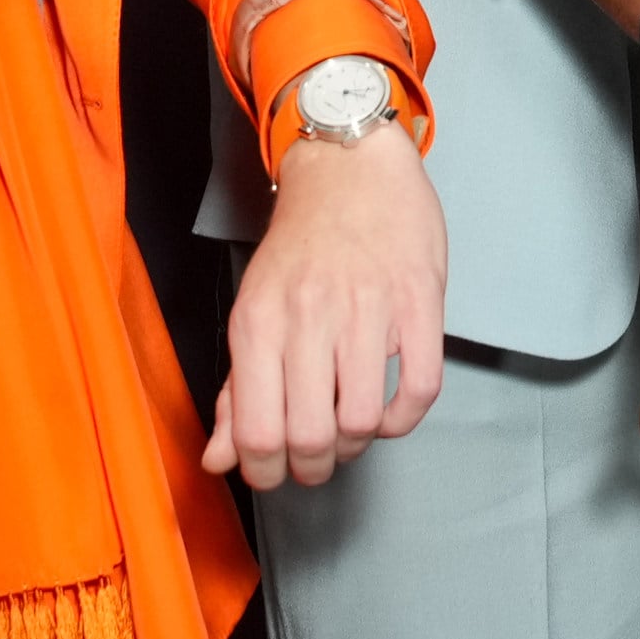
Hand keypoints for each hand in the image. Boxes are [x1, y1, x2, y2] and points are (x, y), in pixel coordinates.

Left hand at [207, 121, 445, 489]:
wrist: (349, 164)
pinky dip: (403, 420)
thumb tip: (220, 459)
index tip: (276, 470)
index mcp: (259, 322)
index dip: (266, 473)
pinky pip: (419, 388)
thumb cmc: (303, 243)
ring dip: (358, 445)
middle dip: (314, 467)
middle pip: (310, 437)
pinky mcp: (419, 299)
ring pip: (362, 420)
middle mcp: (309, 315)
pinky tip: (390, 413)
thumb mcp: (256, 309)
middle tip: (317, 457)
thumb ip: (237, 389)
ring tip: (351, 431)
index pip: (256, 434)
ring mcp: (369, 307)